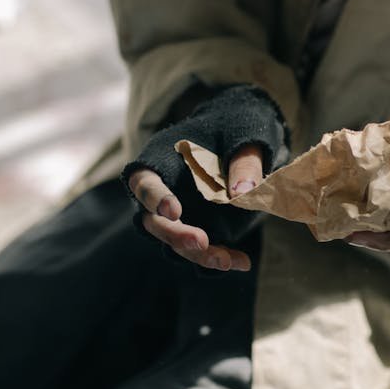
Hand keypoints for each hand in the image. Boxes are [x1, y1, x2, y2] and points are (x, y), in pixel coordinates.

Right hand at [129, 143, 262, 271]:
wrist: (242, 136)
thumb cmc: (235, 127)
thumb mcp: (244, 134)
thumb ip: (244, 161)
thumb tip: (243, 193)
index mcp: (160, 160)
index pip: (145, 182)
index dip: (155, 198)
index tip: (174, 211)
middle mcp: (161, 191)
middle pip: (154, 222)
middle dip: (176, 235)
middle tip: (201, 242)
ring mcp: (177, 215)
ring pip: (174, 243)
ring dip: (198, 255)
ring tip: (228, 261)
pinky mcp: (196, 228)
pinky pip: (200, 249)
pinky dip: (220, 256)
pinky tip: (242, 261)